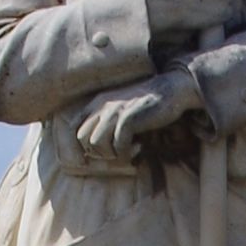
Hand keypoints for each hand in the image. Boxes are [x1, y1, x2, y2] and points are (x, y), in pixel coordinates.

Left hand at [76, 72, 205, 160]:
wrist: (171, 89)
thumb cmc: (147, 104)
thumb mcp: (121, 108)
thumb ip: (107, 122)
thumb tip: (97, 150)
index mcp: (98, 102)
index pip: (75, 128)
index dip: (82, 146)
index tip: (96, 157)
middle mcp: (102, 106)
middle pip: (83, 139)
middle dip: (99, 152)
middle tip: (118, 153)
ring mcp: (115, 112)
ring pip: (98, 145)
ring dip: (114, 155)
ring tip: (130, 150)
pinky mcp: (129, 119)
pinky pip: (118, 147)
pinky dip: (128, 153)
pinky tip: (140, 146)